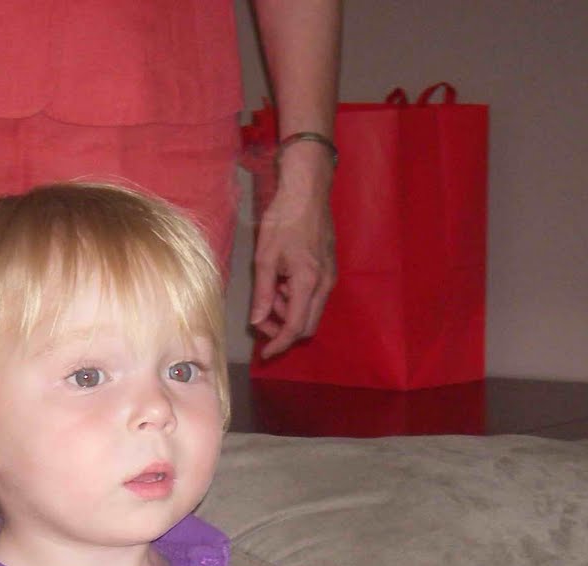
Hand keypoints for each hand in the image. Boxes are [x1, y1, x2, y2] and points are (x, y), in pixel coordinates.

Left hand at [250, 143, 335, 358]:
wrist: (308, 189)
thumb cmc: (284, 217)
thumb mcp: (265, 257)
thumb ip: (263, 293)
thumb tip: (257, 321)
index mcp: (308, 283)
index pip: (295, 327)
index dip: (279, 344)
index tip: (265, 353)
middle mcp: (324, 285)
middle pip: (307, 325)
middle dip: (284, 330)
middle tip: (262, 319)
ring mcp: (329, 277)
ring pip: (310, 311)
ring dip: (289, 312)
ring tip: (271, 291)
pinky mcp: (329, 269)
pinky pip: (314, 297)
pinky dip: (296, 299)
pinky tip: (283, 282)